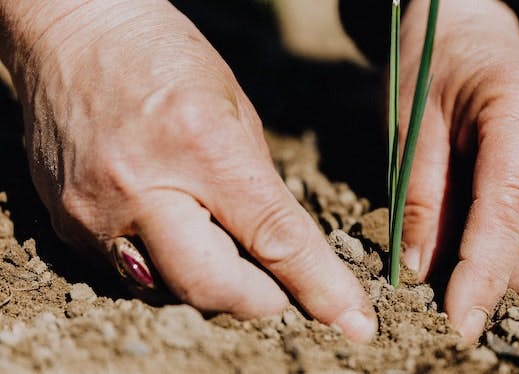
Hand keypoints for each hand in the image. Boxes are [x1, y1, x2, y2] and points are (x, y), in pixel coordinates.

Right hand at [0, 0, 375, 341]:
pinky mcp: (66, 226)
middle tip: (280, 289)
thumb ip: (260, 187)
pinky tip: (174, 228)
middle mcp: (142, 187)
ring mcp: (95, 212)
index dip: (319, 288)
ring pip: (172, 291)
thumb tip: (285, 253)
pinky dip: (167, 267)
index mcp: (201, 144)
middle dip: (261, 301)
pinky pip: (131, 275)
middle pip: (214, 288)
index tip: (354, 323)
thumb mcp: (235, 109)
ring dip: (213, 284)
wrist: (71, 32)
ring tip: (221, 242)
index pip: (273, 238)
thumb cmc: (164, 56)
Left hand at [399, 0, 518, 343]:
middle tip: (467, 282)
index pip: (514, 207)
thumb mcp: (410, 125)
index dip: (487, 272)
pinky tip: (507, 241)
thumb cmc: (434, 69)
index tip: (460, 319)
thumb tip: (424, 272)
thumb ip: (419, 197)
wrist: (469, 33)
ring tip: (483, 256)